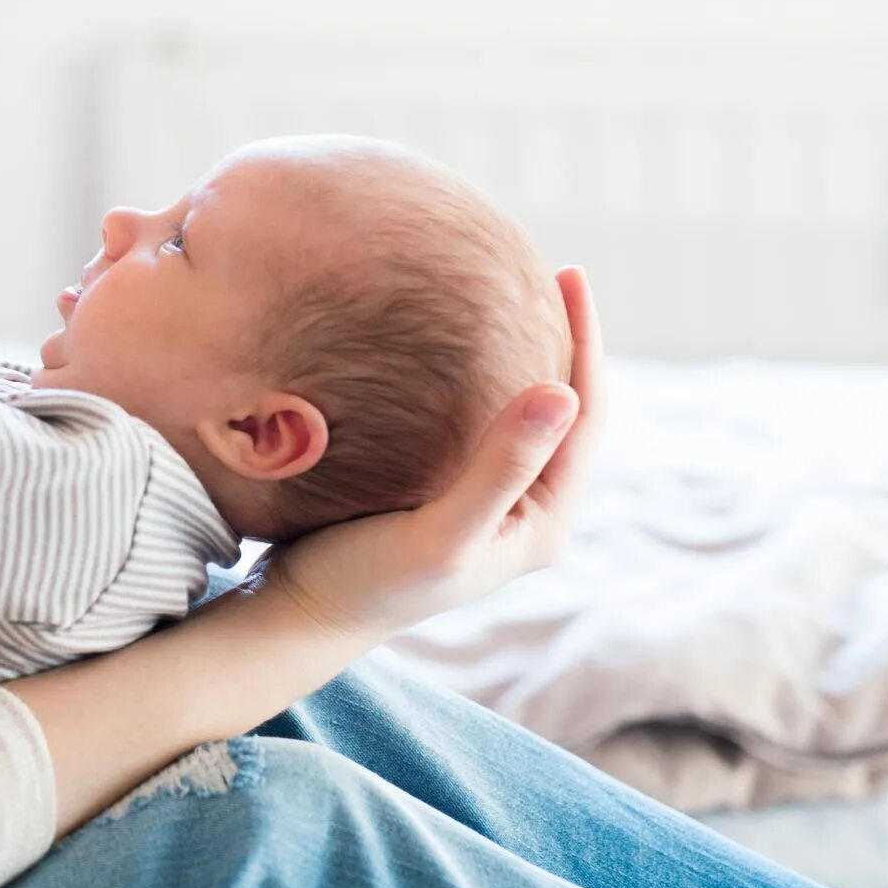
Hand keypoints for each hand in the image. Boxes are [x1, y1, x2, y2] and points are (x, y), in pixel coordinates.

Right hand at [251, 267, 604, 643]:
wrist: (301, 617)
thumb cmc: (365, 582)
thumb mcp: (438, 531)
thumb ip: (500, 466)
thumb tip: (563, 391)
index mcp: (544, 522)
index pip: (586, 413)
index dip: (585, 341)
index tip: (569, 272)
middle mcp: (527, 514)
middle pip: (566, 411)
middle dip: (564, 342)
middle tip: (549, 271)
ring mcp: (491, 507)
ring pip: (525, 417)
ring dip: (524, 358)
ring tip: (509, 296)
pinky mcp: (450, 498)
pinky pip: (485, 424)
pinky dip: (483, 378)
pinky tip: (452, 347)